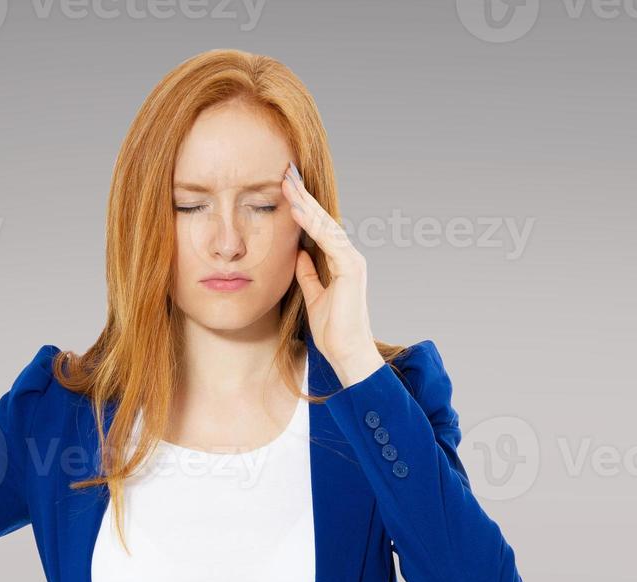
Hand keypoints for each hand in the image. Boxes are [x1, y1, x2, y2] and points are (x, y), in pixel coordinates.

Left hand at [283, 162, 385, 386]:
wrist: (347, 353)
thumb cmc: (333, 330)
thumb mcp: (313, 296)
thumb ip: (308, 274)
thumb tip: (298, 254)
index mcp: (340, 261)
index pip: (317, 228)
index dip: (302, 208)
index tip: (285, 189)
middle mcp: (348, 256)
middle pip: (322, 219)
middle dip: (303, 196)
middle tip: (286, 173)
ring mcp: (352, 260)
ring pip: (324, 224)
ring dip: (305, 203)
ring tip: (287, 183)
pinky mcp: (351, 268)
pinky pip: (328, 239)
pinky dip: (311, 223)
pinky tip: (296, 209)